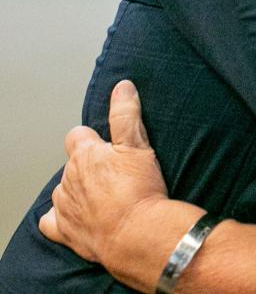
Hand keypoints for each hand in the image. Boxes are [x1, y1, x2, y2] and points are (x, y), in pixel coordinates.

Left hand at [39, 80, 169, 264]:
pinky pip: (52, 221)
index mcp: (85, 154)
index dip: (92, 139)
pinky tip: (78, 217)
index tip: (108, 146)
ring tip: (104, 196)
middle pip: (72, 164)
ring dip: (78, 190)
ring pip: (63, 190)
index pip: (77, 135)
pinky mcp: (64, 230)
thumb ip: (126, 114)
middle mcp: (68, 177)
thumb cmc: (139, 189)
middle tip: (114, 173)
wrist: (137, 232)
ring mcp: (64, 204)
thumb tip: (122, 86)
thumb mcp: (138, 145)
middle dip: (88, 166)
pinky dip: (61, 218)